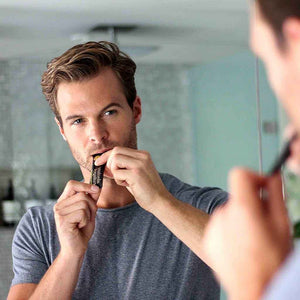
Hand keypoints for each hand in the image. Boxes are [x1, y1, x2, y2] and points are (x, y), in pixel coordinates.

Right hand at [54, 180, 99, 257]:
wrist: (76, 248)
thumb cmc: (82, 230)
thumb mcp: (89, 211)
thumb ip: (91, 199)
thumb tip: (97, 186)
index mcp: (64, 201)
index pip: (72, 184)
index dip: (85, 185)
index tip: (96, 189)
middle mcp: (59, 205)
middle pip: (82, 194)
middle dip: (91, 205)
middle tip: (87, 217)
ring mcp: (59, 213)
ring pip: (83, 203)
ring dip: (88, 214)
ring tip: (82, 223)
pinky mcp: (63, 220)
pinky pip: (82, 213)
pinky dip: (85, 220)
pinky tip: (79, 227)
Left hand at [96, 147, 168, 211]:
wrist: (160, 201)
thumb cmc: (146, 190)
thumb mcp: (135, 173)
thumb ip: (123, 166)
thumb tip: (104, 163)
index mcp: (143, 155)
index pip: (119, 149)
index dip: (107, 156)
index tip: (98, 162)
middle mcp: (142, 156)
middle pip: (115, 151)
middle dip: (107, 162)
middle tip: (109, 173)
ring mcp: (140, 164)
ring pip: (115, 160)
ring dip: (114, 171)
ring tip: (123, 180)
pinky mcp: (136, 174)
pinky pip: (117, 173)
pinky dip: (118, 180)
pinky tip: (128, 185)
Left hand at [202, 168, 291, 299]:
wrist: (256, 292)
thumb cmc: (273, 262)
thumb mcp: (282, 224)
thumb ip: (275, 195)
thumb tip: (272, 176)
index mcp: (241, 208)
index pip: (239, 174)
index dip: (254, 177)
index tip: (263, 188)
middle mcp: (222, 214)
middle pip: (236, 197)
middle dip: (251, 204)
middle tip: (263, 223)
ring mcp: (213, 228)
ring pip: (229, 212)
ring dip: (240, 219)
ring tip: (253, 240)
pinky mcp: (209, 240)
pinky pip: (221, 226)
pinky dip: (231, 231)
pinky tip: (241, 248)